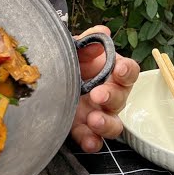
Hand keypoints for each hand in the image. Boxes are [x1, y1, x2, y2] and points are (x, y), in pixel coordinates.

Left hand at [71, 25, 138, 152]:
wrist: (45, 78)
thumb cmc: (67, 60)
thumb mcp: (74, 48)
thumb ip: (87, 42)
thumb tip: (102, 32)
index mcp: (111, 72)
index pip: (128, 71)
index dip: (127, 71)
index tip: (118, 70)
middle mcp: (110, 94)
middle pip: (121, 98)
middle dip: (111, 96)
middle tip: (98, 94)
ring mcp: (98, 114)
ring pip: (113, 124)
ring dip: (106, 124)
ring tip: (94, 120)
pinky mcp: (83, 130)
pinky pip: (94, 140)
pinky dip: (93, 142)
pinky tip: (89, 142)